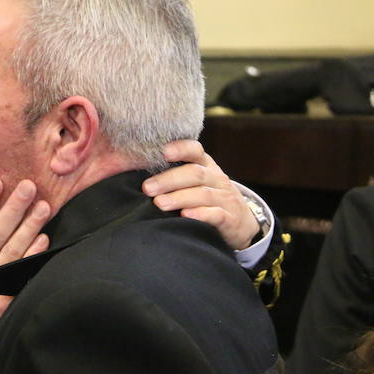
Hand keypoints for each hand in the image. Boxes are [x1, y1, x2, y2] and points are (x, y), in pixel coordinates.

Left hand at [142, 140, 259, 249]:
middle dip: (169, 180)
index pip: (196, 151)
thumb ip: (173, 177)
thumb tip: (131, 173)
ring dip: (179, 198)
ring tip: (159, 203)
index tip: (162, 152)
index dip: (181, 149)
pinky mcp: (230, 219)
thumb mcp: (196, 184)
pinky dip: (201, 214)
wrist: (241, 224)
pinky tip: (185, 216)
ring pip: (203, 194)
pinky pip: (216, 214)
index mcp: (206, 167)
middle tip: (147, 188)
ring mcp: (225, 199)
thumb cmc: (208, 201)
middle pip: (194, 173)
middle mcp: (217, 179)